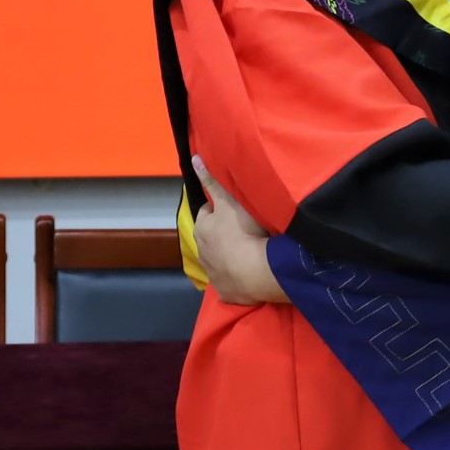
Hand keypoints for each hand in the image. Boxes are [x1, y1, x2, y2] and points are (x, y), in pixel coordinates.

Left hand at [192, 157, 288, 306]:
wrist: (255, 271)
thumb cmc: (243, 231)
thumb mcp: (230, 201)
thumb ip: (213, 181)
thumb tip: (194, 159)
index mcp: (202, 228)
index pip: (208, 213)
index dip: (220, 210)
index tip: (233, 210)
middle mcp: (202, 251)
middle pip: (211, 238)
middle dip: (221, 234)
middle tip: (243, 231)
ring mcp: (213, 273)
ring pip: (218, 259)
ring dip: (229, 255)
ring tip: (247, 252)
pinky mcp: (225, 290)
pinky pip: (230, 281)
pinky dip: (236, 276)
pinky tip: (248, 273)